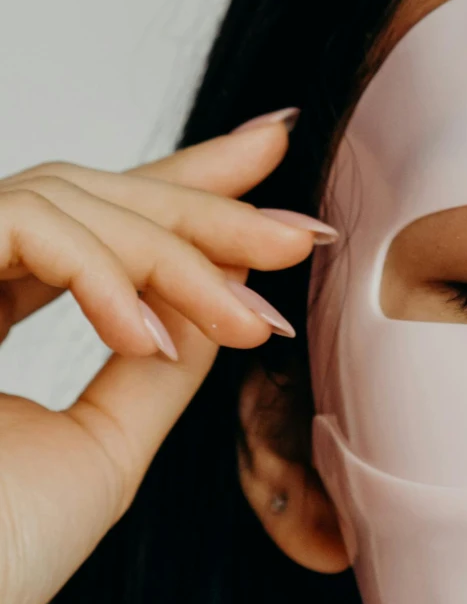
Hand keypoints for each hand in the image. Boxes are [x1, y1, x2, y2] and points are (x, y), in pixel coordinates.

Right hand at [0, 116, 331, 603]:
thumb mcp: (105, 447)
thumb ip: (158, 364)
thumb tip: (230, 290)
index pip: (91, 224)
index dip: (181, 185)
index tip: (275, 155)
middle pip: (86, 193)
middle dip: (205, 207)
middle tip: (302, 237)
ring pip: (65, 199)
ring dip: (178, 255)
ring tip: (251, 324)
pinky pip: (26, 225)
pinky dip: (103, 272)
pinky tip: (151, 335)